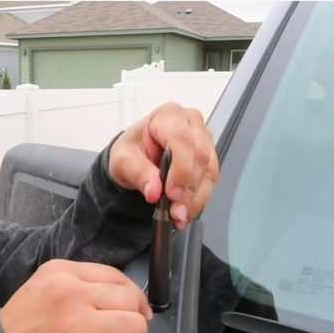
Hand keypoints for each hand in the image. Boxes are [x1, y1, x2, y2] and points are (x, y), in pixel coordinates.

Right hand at [0, 259, 151, 332]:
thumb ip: (86, 278)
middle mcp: (70, 298)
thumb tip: (135, 300)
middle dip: (134, 318)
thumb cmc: (27, 319)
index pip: (117, 277)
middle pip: (130, 303)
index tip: (136, 308)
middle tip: (124, 330)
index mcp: (62, 275)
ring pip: (134, 330)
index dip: (135, 295)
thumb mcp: (47, 281)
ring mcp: (77, 330)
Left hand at [108, 102, 218, 229]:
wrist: (137, 158)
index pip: (182, 140)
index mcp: (168, 115)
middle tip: (175, 212)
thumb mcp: (123, 161)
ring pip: (209, 171)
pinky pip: (210, 180)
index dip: (181, 169)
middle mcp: (191, 123)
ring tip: (179, 216)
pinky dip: (198, 199)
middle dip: (188, 189)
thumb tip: (155, 191)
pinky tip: (186, 212)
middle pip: (199, 157)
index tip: (171, 194)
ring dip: (195, 198)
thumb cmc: (130, 151)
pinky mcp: (209, 157)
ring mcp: (204, 139)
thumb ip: (138, 174)